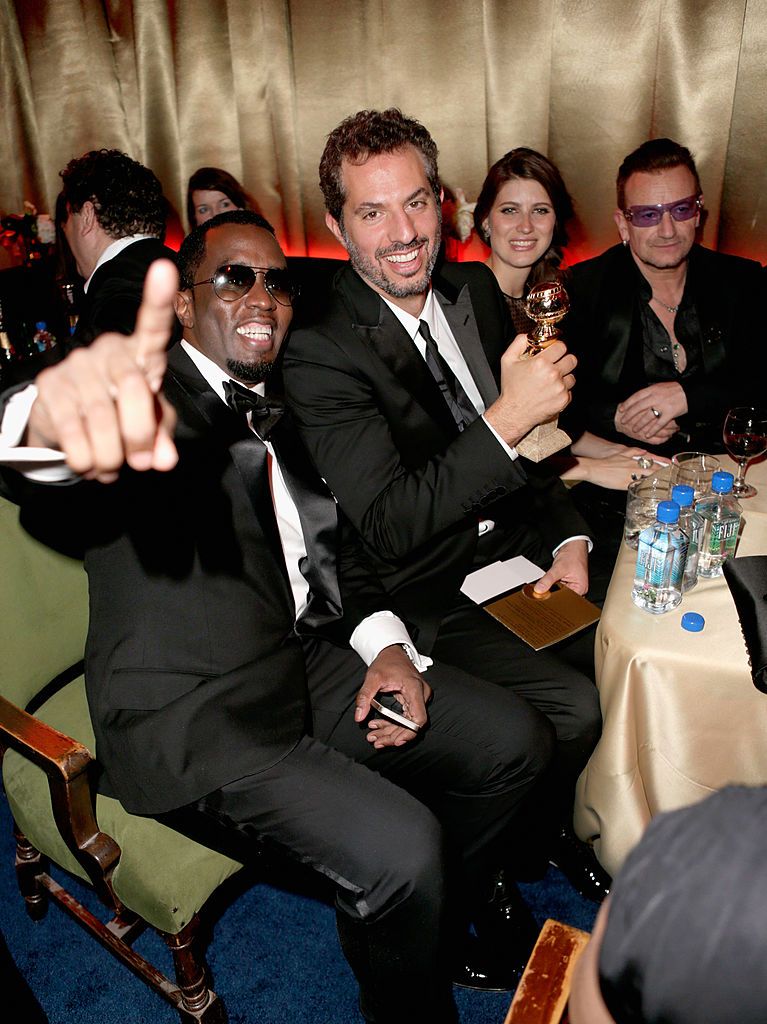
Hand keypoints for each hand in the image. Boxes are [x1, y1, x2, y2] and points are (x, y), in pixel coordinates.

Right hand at [26, 259, 178, 482]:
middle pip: (133, 390)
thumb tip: (163, 460)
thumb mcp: (149, 424)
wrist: (70, 421)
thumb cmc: (121, 414)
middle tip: (140, 464)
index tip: (165, 269)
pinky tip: (90, 465)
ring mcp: (76, 366)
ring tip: (112, 469)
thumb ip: (161, 437)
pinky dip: (86, 460)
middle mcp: (108, 351)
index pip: (152, 326)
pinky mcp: (50, 387)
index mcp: (140, 354)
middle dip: (140, 435)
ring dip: (111, 456)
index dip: (159, 300)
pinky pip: (73, 431)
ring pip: (102, 417)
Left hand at [354, 645, 431, 748]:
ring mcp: (418, 698)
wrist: (392, 652)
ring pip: (408, 723)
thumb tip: (359, 717)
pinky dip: (392, 724)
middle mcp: (421, 695)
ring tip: (373, 737)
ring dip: (391, 732)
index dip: (409, 732)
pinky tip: (378, 726)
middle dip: (393, 735)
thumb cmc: (385, 662)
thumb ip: (365, 697)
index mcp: (414, 688)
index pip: (419, 718)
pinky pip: (405, 717)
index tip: (396, 741)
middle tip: (376, 741)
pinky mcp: (413, 700)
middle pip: (412, 724)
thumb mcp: (372, 678)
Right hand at [485, 334, 576, 446]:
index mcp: (540, 363)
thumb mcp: (507, 361)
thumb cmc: (511, 389)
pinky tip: (550, 392)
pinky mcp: (563, 400)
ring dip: (564, 377)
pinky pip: (570, 391)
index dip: (557, 348)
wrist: (514, 412)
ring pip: (572, 376)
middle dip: (564, 360)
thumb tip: (528, 335)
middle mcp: (552, 374)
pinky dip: (562, 391)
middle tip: (555, 365)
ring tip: (551, 381)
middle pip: (572, 359)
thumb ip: (518, 343)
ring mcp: (559, 388)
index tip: (554, 352)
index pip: (561, 347)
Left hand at [534, 539, 588, 595]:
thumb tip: (539, 589)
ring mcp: (572, 586)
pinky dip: (552, 585)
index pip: (565, 600)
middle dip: (552, 593)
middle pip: (562, 597)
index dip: (554, 598)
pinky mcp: (566, 583)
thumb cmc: (572, 555)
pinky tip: (549, 582)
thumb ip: (548, 579)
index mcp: (580, 589)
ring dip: (551, 589)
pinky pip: (557, 587)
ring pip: (558, 592)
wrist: (572, 545)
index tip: (544, 595)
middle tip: (544, 589)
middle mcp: (578, 589)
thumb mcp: (558, 568)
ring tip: (547, 583)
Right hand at [585, 447, 669, 489]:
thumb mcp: (621, 453)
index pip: (652, 462)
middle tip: (673, 478)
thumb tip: (643, 451)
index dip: (663, 465)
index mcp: (634, 460)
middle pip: (653, 471)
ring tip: (666, 485)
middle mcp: (634, 467)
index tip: (671, 466)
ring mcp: (630, 476)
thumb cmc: (606, 462)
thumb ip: (633, 451)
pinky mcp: (625, 484)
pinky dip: (644, 488)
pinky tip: (650, 491)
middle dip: (663, 474)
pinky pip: (637, 487)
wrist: (595, 468)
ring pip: (647, 479)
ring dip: (656, 482)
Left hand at [615, 382, 686, 440]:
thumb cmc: (674, 390)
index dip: (627, 403)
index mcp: (653, 389)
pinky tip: (647, 434)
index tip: (621, 409)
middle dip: (629, 415)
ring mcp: (663, 405)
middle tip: (623, 421)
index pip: (636, 396)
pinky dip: (652, 430)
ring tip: (634, 429)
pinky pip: (659, 424)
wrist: (690, 392)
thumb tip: (637, 398)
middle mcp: (656, 397)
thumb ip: (649, 392)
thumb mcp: (660, 387)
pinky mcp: (670, 413)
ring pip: (647, 417)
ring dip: (639, 424)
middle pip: (639, 407)